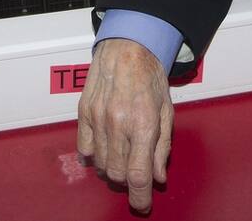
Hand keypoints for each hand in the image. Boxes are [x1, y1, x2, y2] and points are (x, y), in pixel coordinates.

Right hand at [77, 38, 174, 211]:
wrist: (127, 47)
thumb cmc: (150, 76)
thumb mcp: (167, 111)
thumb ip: (162, 147)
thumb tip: (158, 177)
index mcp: (144, 123)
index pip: (138, 174)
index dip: (140, 197)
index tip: (142, 205)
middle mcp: (119, 123)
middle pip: (118, 174)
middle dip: (128, 180)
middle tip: (136, 170)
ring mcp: (98, 118)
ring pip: (101, 165)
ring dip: (113, 167)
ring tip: (123, 152)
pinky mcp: (84, 113)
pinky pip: (85, 149)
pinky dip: (95, 155)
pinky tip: (106, 145)